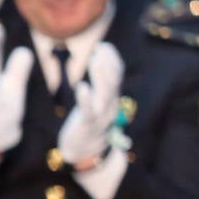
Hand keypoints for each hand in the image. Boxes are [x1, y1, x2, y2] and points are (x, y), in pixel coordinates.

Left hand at [58, 43, 123, 169]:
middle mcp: (110, 106)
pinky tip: (81, 87)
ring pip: (104, 94)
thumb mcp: (97, 101)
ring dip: (101, 75)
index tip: (103, 46)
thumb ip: (100, 82)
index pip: (117, 76)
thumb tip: (100, 57)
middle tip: (100, 48)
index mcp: (112, 99)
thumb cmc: (87, 122)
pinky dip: (86, 99)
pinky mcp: (87, 126)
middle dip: (108, 64)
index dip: (112, 61)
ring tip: (94, 59)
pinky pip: (88, 111)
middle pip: (113, 83)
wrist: (85, 152)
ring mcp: (100, 116)